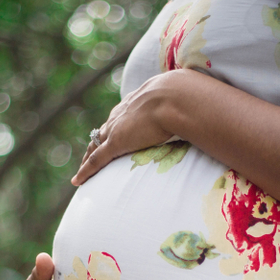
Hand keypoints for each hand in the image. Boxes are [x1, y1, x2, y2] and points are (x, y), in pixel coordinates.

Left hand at [72, 71, 183, 185]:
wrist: (175, 98)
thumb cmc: (184, 98)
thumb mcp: (181, 101)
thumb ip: (184, 108)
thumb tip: (201, 112)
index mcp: (135, 103)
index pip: (120, 117)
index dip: (115, 127)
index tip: (113, 134)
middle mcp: (121, 115)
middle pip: (103, 131)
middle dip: (97, 142)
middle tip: (91, 154)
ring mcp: (117, 129)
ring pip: (95, 146)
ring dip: (88, 158)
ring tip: (83, 171)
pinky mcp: (116, 143)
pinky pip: (96, 160)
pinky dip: (86, 171)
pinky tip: (77, 181)